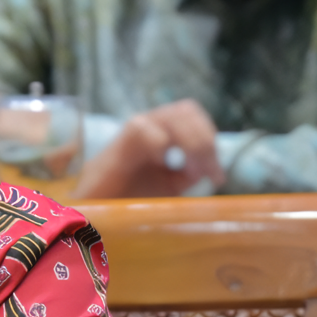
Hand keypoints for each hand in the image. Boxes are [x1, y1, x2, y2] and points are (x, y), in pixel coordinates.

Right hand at [74, 99, 224, 197]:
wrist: (100, 206)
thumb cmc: (131, 194)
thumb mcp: (170, 185)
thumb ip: (189, 174)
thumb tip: (206, 167)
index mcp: (164, 129)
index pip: (194, 117)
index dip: (210, 139)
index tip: (216, 175)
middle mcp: (152, 123)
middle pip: (187, 110)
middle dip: (205, 140)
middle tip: (208, 171)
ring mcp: (136, 128)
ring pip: (172, 116)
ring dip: (190, 142)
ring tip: (190, 169)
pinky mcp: (120, 140)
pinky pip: (144, 130)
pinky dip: (160, 144)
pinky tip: (161, 162)